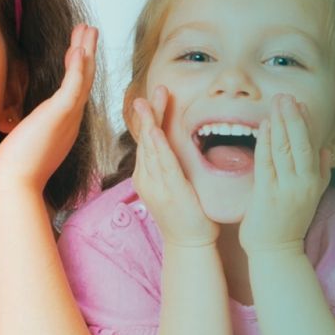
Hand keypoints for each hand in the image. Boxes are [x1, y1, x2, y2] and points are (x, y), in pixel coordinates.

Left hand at [0, 24, 97, 191]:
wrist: (15, 184)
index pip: (74, 92)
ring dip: (86, 51)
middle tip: (89, 32)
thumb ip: (26, 132)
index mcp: (62, 128)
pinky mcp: (61, 114)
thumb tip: (14, 128)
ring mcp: (68, 118)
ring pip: (84, 78)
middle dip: (87, 54)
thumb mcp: (23, 144)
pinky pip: (75, 84)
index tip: (75, 51)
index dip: (77, 70)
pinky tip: (80, 47)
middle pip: (84, 81)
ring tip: (88, 29)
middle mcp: (70, 122)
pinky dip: (79, 65)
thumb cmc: (14, 172)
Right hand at [132, 86, 218, 247]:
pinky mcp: (168, 192)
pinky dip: (158, 146)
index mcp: (148, 174)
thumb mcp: (175, 186)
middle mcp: (147, 178)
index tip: (154, 96)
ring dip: (150, 123)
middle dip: (147, 113)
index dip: (150, 117)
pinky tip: (155, 131)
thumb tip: (174, 146)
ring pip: (150, 148)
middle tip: (150, 91)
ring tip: (148, 102)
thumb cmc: (186, 215)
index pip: (148, 140)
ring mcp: (155, 185)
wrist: (189, 243)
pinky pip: (162, 165)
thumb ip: (172, 165)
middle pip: (146, 140)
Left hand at [239, 94, 330, 255]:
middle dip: (294, 117)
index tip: (301, 104)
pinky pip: (267, 163)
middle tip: (287, 96)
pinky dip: (267, 142)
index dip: (307, 124)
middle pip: (300, 143)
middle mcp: (303, 183)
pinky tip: (266, 126)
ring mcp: (285, 188)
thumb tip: (324, 149)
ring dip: (282, 123)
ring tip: (278, 103)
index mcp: (314, 182)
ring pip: (286, 149)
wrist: (275, 250)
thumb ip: (318, 173)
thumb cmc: (287, 222)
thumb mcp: (310, 196)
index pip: (311, 146)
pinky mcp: (267, 194)